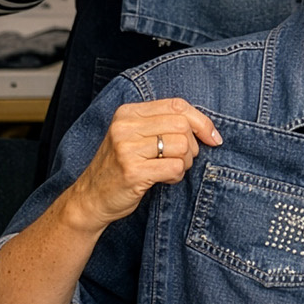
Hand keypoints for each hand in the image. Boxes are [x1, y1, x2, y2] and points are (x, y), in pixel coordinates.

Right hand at [64, 99, 221, 228]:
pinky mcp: (132, 171)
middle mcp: (125, 127)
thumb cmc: (122, 166)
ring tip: (169, 169)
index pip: (177, 105)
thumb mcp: (137, 136)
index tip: (213, 138)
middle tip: (181, 160)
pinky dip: (177, 176)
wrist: (90, 198)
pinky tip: (164, 179)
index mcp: (128, 113)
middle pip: (183, 126)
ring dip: (185, 162)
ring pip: (182, 146)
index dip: (202, 121)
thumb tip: (210, 129)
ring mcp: (126, 149)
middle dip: (192, 146)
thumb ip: (165, 124)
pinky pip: (176, 167)